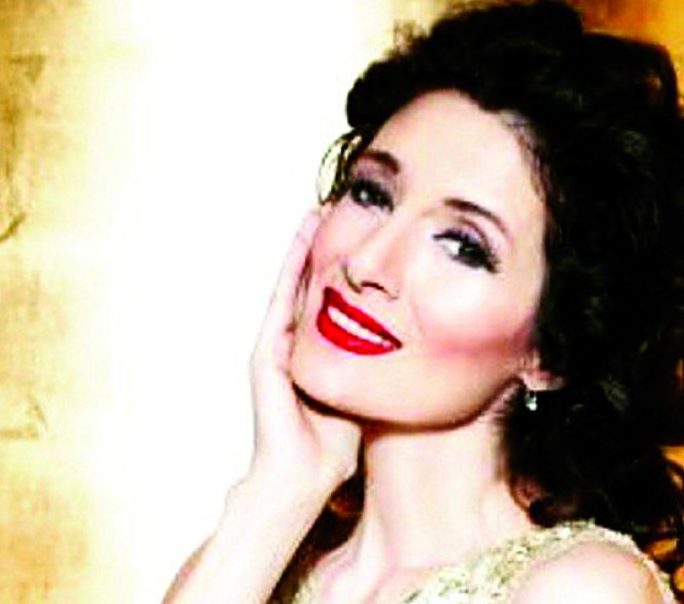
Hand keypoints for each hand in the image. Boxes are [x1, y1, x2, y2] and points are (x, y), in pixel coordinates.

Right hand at [246, 209, 360, 492]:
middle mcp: (290, 344)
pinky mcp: (265, 353)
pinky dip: (289, 271)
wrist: (303, 478)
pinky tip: (300, 244)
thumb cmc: (335, 444)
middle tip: (333, 207)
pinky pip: (280, 302)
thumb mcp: (363, 391)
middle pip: (305, 284)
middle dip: (318, 246)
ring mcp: (275, 346)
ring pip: (290, 285)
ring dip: (301, 248)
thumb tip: (417, 347)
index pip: (324, 299)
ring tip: (315, 212)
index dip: (337, 266)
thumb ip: (376, 367)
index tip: (356, 233)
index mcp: (313, 353)